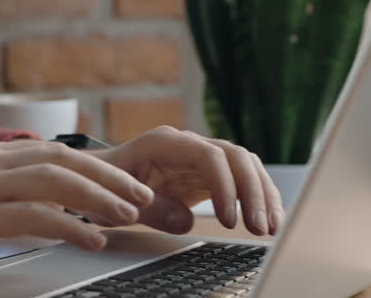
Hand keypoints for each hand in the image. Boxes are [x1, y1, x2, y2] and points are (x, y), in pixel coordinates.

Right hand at [0, 140, 155, 276]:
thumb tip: (18, 210)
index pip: (49, 152)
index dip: (92, 167)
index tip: (121, 184)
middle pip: (61, 160)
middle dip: (107, 177)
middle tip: (141, 197)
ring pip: (54, 181)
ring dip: (98, 197)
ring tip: (128, 215)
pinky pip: (33, 215)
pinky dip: (70, 225)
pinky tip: (90, 240)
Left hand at [94, 126, 283, 236]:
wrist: (99, 182)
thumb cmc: (103, 186)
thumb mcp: (117, 200)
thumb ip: (150, 209)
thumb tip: (187, 220)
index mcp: (163, 143)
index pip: (207, 155)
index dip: (224, 185)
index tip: (228, 220)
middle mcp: (187, 145)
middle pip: (234, 156)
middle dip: (251, 192)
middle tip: (258, 227)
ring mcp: (201, 157)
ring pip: (245, 165)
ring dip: (262, 195)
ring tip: (270, 228)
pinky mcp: (209, 174)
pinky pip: (242, 180)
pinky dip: (258, 198)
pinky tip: (269, 219)